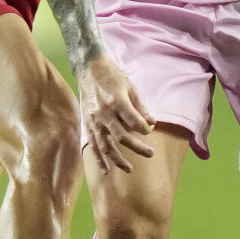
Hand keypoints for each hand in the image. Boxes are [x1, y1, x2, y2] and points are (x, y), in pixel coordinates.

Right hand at [77, 54, 154, 173]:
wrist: (89, 69)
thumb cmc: (113, 77)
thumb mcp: (131, 87)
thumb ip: (141, 107)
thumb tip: (152, 123)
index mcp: (117, 101)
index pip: (134, 122)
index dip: (145, 129)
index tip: (149, 131)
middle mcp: (104, 113)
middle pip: (121, 137)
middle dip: (137, 148)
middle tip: (151, 153)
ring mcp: (93, 120)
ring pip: (105, 145)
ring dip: (117, 159)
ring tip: (130, 169)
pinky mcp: (87, 124)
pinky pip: (93, 145)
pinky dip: (99, 159)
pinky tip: (106, 169)